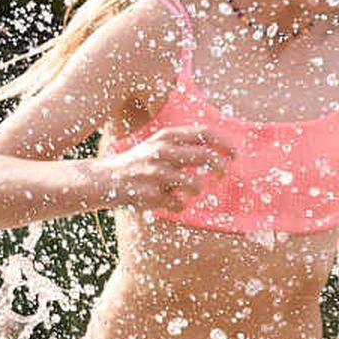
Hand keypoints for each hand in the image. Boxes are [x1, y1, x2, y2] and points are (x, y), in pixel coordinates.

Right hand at [93, 129, 231, 211]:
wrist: (103, 180)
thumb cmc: (137, 162)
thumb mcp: (157, 145)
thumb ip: (184, 145)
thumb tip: (220, 151)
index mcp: (165, 137)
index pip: (204, 133)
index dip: (224, 143)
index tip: (235, 154)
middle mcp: (161, 152)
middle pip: (206, 157)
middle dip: (220, 168)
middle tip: (222, 175)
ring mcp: (156, 174)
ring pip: (195, 185)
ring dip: (195, 189)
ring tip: (184, 189)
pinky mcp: (150, 195)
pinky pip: (178, 204)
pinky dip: (176, 205)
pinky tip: (164, 200)